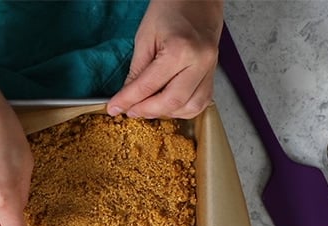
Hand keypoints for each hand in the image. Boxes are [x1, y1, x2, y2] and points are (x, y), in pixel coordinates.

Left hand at [107, 0, 222, 118]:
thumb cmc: (170, 10)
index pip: (148, 86)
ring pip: (191, 107)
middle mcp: (200, 62)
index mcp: (180, 50)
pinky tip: (167, 104)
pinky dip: (183, 108)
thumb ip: (137, 71)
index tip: (114, 108)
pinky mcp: (214, 73)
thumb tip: (126, 97)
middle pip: (172, 102)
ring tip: (147, 107)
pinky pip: (201, 101)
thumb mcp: (145, 37)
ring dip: (166, 112)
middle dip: (147, 110)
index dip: (128, 100)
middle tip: (130, 111)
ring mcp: (211, 69)